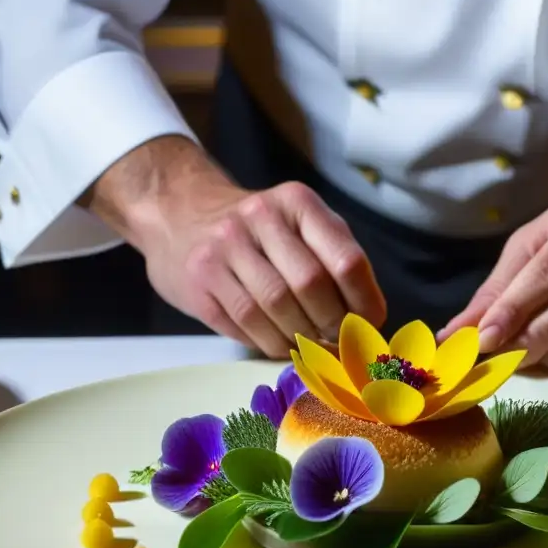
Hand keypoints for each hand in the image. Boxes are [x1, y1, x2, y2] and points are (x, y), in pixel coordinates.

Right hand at [88, 137, 385, 356]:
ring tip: (308, 345)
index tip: (368, 324)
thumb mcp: (299, 226)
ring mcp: (225, 245)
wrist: (178, 214)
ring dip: (300, 338)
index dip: (364, 302)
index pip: (347, 260)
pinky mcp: (201, 276)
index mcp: (298, 203)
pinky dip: (268, 343)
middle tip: (336, 341)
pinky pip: (244, 323)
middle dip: (331, 324)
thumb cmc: (257, 232)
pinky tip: (277, 342)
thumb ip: (334, 260)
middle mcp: (261, 216)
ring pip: (276, 308)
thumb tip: (368, 321)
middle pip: (311, 286)